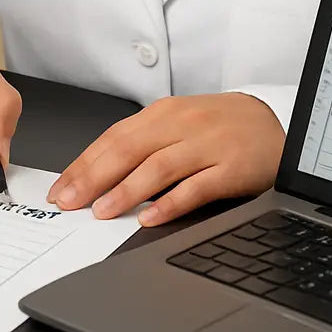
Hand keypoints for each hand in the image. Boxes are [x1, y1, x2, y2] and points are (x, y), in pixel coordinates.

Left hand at [46, 93, 283, 225]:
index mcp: (162, 113)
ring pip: (158, 167)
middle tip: (69, 201)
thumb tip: (98, 173)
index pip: (114, 137)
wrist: (270, 122)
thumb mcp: (176, 124)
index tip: (61, 187)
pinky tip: (150, 218)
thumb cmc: (217, 126)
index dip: (84, 163)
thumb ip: (143, 144)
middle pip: (129, 150)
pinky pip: (196, 187)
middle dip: (94, 177)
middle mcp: (180, 124)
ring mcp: (206, 145)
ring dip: (126, 191)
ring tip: (102, 211)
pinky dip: (170, 203)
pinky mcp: (230, 167)